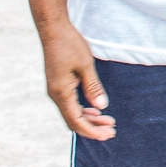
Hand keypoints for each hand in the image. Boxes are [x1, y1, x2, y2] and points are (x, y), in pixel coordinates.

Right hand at [40, 21, 115, 140]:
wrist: (53, 31)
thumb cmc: (70, 45)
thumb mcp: (86, 66)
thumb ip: (93, 87)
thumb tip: (102, 106)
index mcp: (61, 93)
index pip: (76, 120)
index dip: (92, 130)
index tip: (107, 135)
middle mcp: (56, 95)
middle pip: (74, 120)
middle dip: (92, 127)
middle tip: (112, 131)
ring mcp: (56, 90)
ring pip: (72, 113)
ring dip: (89, 119)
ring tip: (108, 121)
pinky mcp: (58, 85)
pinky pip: (70, 104)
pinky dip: (83, 109)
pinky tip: (96, 109)